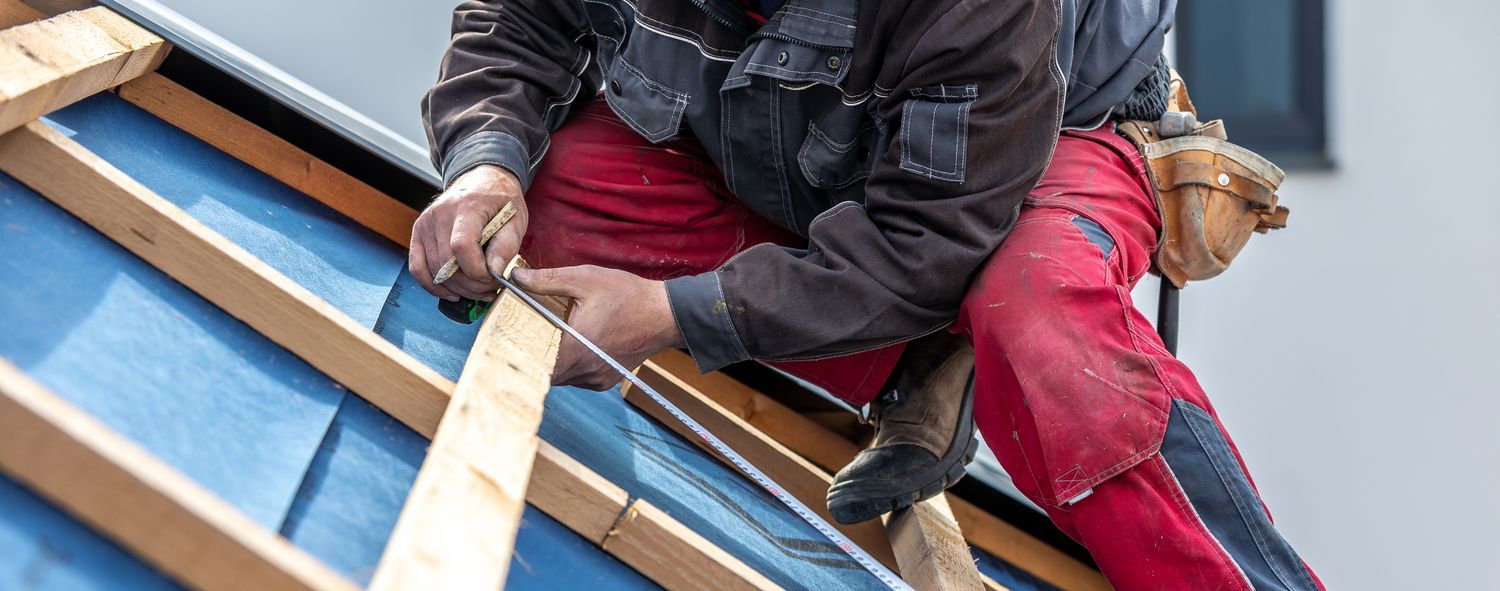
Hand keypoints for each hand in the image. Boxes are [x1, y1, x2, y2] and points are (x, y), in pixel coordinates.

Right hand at [408, 165, 525, 301]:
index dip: (477, 271)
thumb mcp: (516, 218)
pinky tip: (452, 292)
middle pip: (446, 264)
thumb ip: (507, 245)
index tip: (495, 277)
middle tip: (491, 288)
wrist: (482, 179)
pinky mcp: (419, 232)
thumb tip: (494, 270)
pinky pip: (417, 267)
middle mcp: (440, 213)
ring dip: (458, 288)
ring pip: (434, 271)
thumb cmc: (500, 200)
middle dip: (472, 285)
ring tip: (479, 290)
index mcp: (466, 206)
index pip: (461, 247)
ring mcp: (425, 223)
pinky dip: (433, 286)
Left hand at [512, 265, 684, 389]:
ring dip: (551, 361)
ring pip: (560, 377)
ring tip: (546, 339)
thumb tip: (515, 278)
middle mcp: (585, 370)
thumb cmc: (628, 295)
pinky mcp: (606, 380)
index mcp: (575, 348)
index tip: (505, 343)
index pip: (532, 364)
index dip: (515, 355)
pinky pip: (577, 378)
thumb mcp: (585, 278)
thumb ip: (547, 280)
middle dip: (532, 356)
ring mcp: (597, 378)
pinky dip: (570, 365)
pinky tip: (572, 345)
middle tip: (521, 337)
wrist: (666, 314)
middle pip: (543, 373)